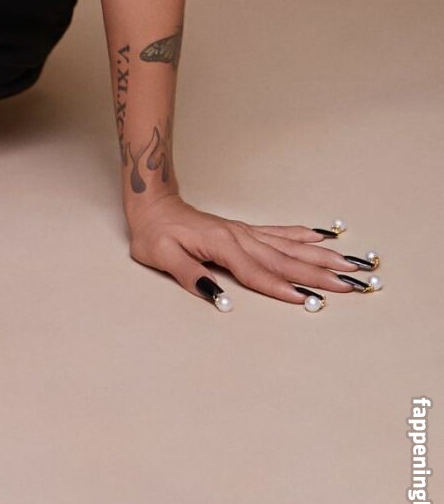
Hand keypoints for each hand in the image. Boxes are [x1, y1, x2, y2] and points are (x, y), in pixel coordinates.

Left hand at [126, 195, 381, 309]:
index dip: (280, 287)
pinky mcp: (245, 230)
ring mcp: (245, 232)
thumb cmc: (154, 232)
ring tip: (350, 262)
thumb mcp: (161, 257)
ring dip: (320, 255)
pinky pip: (280, 232)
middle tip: (351, 283)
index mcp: (221, 245)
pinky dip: (303, 234)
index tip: (308, 299)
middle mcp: (239, 237)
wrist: (152, 204)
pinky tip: (323, 235)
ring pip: (289, 246)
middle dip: (319, 273)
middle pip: (284, 259)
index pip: (256, 272)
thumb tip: (220, 298)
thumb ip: (190, 276)